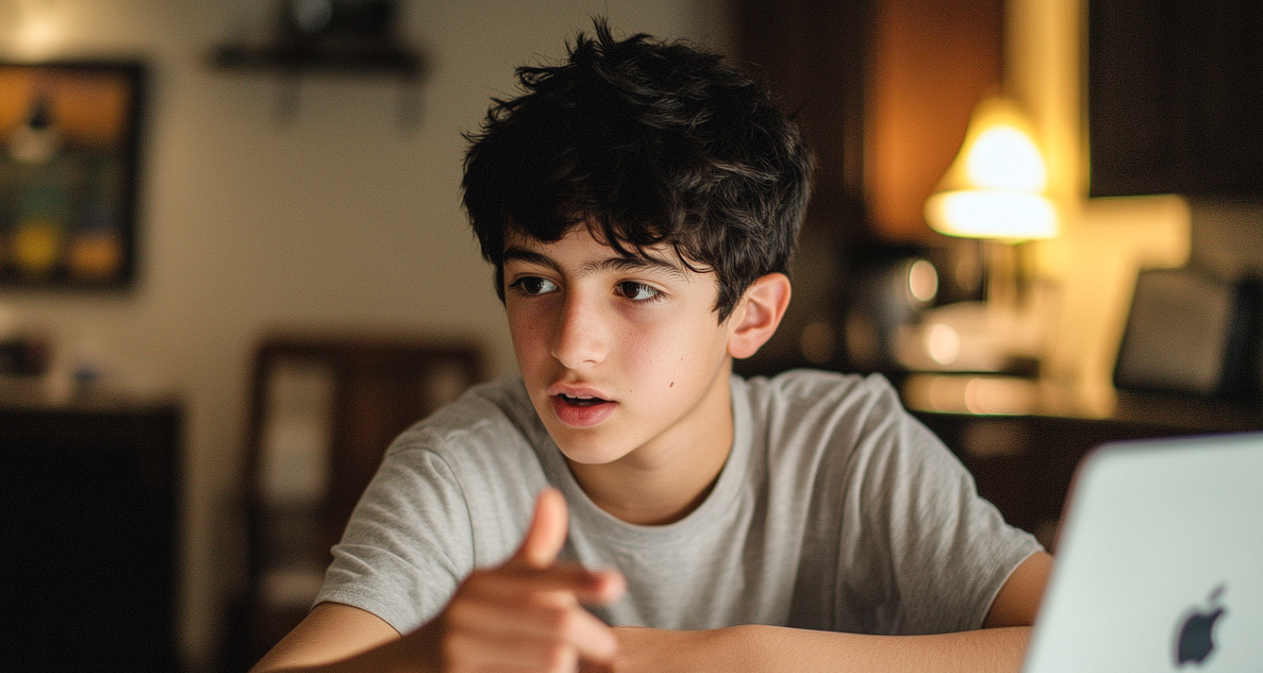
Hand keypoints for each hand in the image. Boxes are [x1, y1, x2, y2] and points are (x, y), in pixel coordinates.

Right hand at [431, 488, 625, 672]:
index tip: (615, 584)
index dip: (580, 579)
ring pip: (550, 659)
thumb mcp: (496, 585)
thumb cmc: (472, 623)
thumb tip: (551, 494)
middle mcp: (470, 611)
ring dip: (567, 666)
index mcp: (485, 582)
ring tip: (567, 667)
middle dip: (591, 635)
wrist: (406, 668)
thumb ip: (533, 549)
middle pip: (556, 622)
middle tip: (609, 648)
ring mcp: (461, 651)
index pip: (542, 577)